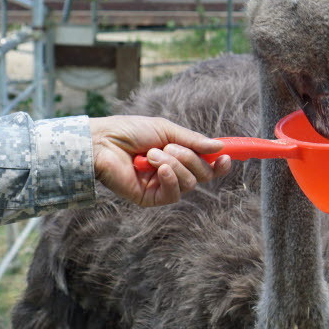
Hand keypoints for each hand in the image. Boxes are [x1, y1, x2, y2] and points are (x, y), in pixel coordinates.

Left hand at [89, 115, 231, 206]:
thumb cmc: (131, 131)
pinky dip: (170, 180)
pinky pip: (174, 194)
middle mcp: (173, 173)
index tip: (226, 157)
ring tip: (151, 154)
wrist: (103, 142)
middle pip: (202, 175)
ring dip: (174, 165)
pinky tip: (158, 169)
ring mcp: (162, 186)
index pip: (206, 166)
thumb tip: (220, 148)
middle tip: (170, 147)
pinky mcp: (151, 198)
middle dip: (190, 159)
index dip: (219, 164)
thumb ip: (194, 141)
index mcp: (178, 156)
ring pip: (190, 183)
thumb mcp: (167, 130)